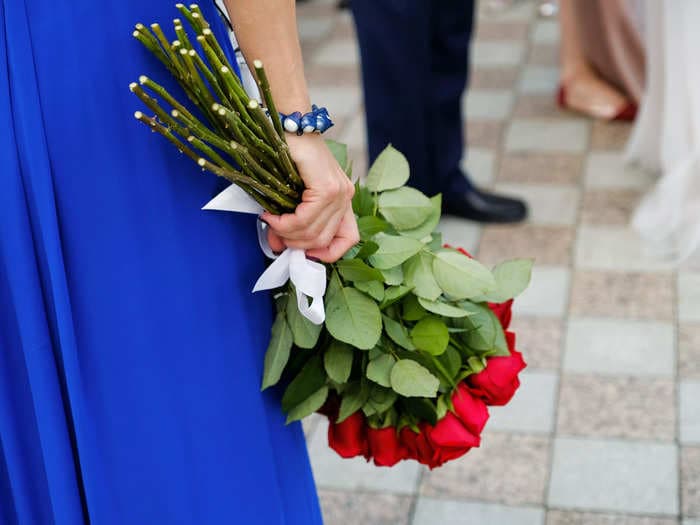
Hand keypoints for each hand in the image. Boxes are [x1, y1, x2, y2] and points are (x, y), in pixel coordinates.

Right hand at [263, 134, 358, 262]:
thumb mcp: (295, 194)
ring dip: (286, 233)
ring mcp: (339, 193)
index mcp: (343, 201)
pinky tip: (272, 215)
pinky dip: (285, 223)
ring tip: (270, 222)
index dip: (326, 254)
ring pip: (313, 233)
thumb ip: (292, 222)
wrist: (291, 124)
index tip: (301, 252)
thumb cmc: (290, 156)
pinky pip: (305, 219)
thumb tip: (279, 246)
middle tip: (274, 234)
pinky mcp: (327, 188)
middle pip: (323, 240)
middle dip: (295, 244)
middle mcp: (346, 198)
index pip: (348, 240)